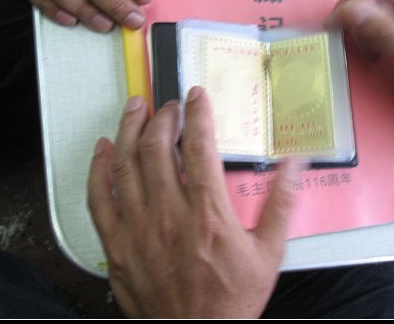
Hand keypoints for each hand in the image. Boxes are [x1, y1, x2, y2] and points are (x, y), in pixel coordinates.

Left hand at [88, 87, 297, 317]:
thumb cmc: (232, 298)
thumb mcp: (269, 252)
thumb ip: (281, 203)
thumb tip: (295, 164)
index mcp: (208, 214)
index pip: (200, 147)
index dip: (198, 113)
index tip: (196, 95)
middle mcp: (169, 215)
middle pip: (157, 148)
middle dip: (163, 117)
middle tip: (169, 105)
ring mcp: (137, 229)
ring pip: (125, 164)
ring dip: (128, 129)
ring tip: (135, 107)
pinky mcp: (117, 245)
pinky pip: (99, 198)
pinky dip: (98, 168)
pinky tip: (103, 149)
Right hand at [325, 0, 393, 112]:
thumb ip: (382, 30)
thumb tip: (348, 10)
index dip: (351, 3)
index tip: (331, 28)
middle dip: (354, 7)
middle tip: (343, 36)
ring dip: (363, 17)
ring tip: (363, 45)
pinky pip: (388, 8)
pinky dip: (373, 24)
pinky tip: (375, 46)